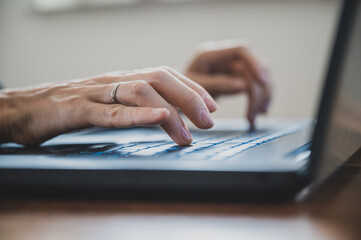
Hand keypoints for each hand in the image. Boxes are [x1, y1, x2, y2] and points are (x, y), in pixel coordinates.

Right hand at [0, 67, 216, 145]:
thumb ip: (131, 105)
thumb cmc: (68, 108)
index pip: (164, 75)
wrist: (23, 108)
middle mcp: (112, 81)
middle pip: (159, 78)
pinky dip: (138, 115)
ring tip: (190, 134)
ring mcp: (95, 93)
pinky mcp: (77, 110)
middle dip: (190, 98)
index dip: (192, 88)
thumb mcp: (105, 102)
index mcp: (120, 79)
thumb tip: (162, 115)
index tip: (212, 106)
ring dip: (171, 111)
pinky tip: (160, 118)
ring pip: (140, 91)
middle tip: (210, 122)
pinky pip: (111, 112)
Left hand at [185, 40, 270, 127]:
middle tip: (256, 113)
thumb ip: (216, 85)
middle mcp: (223, 58)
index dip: (255, 63)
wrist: (172, 95)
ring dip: (261, 97)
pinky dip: (257, 100)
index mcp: (211, 54)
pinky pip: (252, 86)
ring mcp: (230, 68)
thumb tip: (242, 86)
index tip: (263, 81)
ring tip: (255, 117)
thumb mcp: (193, 89)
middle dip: (259, 89)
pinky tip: (256, 115)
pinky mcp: (234, 79)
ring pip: (257, 77)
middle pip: (253, 66)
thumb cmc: (177, 90)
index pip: (241, 50)